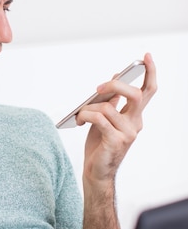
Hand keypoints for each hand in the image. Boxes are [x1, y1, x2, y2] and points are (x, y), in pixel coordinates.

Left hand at [77, 52, 156, 183]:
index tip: (146, 56)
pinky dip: (85, 115)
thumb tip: (114, 79)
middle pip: (135, 94)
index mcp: (135, 116)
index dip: (149, 72)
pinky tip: (79, 120)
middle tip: (98, 89)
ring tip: (80, 115)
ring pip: (108, 106)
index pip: (148, 91)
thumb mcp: (105, 119)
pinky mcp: (116, 141)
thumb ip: (112, 102)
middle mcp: (135, 123)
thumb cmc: (100, 146)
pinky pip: (99, 118)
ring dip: (88, 108)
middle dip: (115, 85)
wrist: (96, 173)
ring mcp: (128, 133)